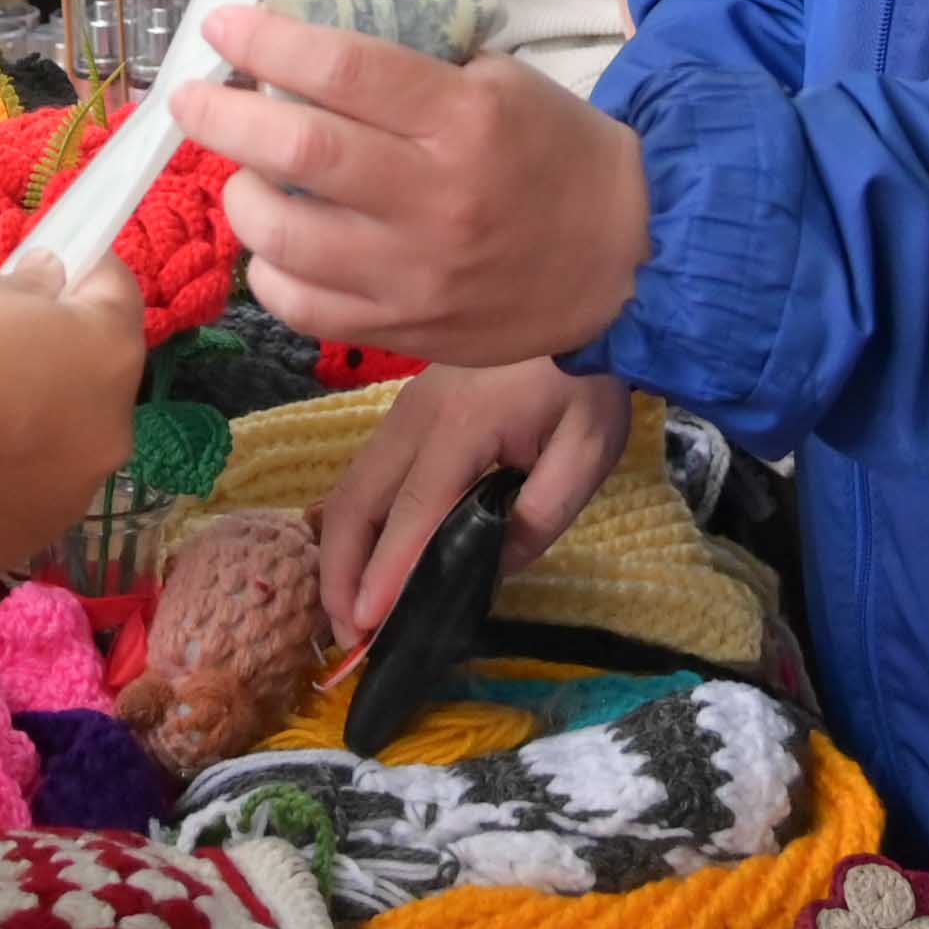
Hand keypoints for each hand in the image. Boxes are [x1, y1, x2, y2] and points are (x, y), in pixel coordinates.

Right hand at [0, 255, 150, 573]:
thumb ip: (29, 289)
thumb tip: (51, 286)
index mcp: (108, 355)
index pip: (120, 295)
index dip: (88, 274)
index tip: (60, 266)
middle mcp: (112, 430)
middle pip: (99, 378)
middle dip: (65, 357)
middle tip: (6, 349)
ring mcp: (76, 493)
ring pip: (70, 442)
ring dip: (43, 423)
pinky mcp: (34, 536)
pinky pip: (33, 490)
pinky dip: (11, 475)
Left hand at [164, 4, 653, 363]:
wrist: (625, 255)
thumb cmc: (554, 152)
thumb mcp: (498, 79)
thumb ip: (408, 64)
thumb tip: (299, 46)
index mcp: (462, 119)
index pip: (343, 71)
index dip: (267, 43)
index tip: (223, 27)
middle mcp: (434, 198)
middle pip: (298, 153)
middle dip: (223, 118)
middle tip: (192, 99)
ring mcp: (415, 274)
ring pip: (284, 238)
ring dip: (241, 197)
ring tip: (243, 176)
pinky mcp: (406, 329)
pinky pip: (301, 306)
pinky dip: (268, 271)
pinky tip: (274, 246)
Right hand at [313, 358, 632, 641]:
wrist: (575, 293)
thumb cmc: (586, 376)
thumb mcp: (589, 448)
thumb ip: (543, 510)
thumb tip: (495, 564)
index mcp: (463, 427)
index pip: (417, 510)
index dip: (388, 570)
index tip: (364, 623)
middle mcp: (417, 418)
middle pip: (357, 501)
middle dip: (340, 571)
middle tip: (345, 635)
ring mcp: (405, 410)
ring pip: (351, 486)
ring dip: (339, 550)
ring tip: (345, 609)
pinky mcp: (408, 409)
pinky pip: (366, 472)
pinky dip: (352, 521)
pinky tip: (359, 555)